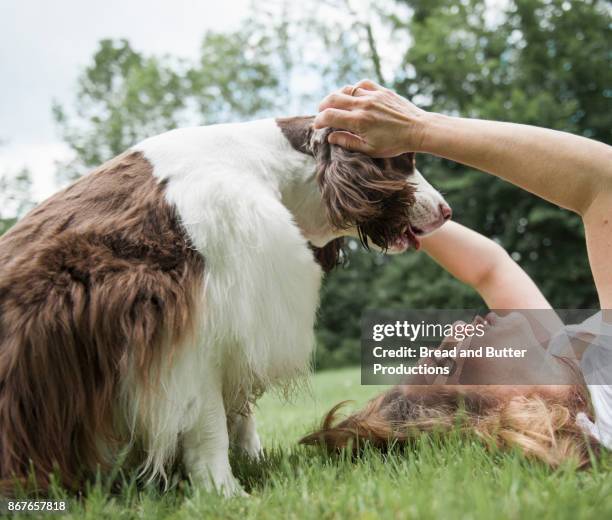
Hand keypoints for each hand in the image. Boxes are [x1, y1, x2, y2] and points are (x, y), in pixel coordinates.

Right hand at [314, 79, 428, 156]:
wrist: (418, 129)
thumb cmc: (395, 143)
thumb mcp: (369, 149)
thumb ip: (348, 142)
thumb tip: (330, 137)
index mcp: (359, 121)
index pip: (329, 116)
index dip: (319, 120)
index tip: (317, 125)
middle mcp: (363, 105)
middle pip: (333, 99)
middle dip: (322, 106)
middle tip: (321, 113)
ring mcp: (373, 95)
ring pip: (346, 90)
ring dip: (336, 96)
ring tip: (334, 104)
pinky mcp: (382, 90)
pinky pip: (362, 84)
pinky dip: (353, 89)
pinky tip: (353, 96)